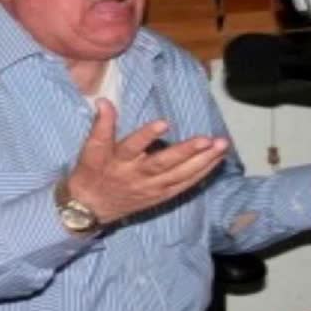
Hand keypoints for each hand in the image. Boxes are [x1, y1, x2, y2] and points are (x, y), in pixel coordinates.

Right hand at [66, 98, 228, 224]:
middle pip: (163, 164)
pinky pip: (184, 185)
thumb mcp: (90, 149)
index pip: (132, 146)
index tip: (163, 123)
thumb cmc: (91, 173)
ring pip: (179, 175)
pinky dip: (201, 173)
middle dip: (186, 152)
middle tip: (207, 139)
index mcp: (118, 161)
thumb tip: (103, 101)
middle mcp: (137, 176)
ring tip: (220, 146)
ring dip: (202, 161)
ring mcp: (151, 188)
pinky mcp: (161, 196)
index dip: (147, 135)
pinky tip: (216, 161)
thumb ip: (101, 126)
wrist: (90, 209)